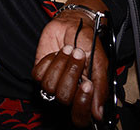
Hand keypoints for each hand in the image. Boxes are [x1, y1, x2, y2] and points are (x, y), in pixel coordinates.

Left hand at [32, 11, 107, 126]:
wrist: (73, 24)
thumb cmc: (88, 43)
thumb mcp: (100, 63)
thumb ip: (100, 87)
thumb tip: (98, 113)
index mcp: (85, 94)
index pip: (79, 116)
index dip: (81, 104)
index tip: (87, 84)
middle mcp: (69, 91)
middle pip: (63, 98)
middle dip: (71, 74)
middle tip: (78, 57)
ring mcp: (54, 81)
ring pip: (50, 86)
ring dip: (60, 64)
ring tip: (67, 51)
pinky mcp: (40, 70)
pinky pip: (39, 75)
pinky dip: (48, 60)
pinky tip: (56, 53)